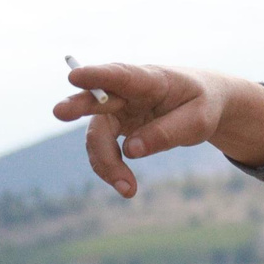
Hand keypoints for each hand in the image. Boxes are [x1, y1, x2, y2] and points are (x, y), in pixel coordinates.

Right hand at [53, 64, 263, 197]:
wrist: (204, 104)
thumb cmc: (204, 104)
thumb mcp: (200, 120)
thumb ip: (168, 132)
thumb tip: (131, 150)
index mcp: (151, 79)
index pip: (122, 74)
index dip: (98, 75)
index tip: (76, 76)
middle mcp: (128, 92)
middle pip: (97, 98)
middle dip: (77, 105)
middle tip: (59, 111)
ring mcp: (119, 109)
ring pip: (98, 133)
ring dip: (105, 162)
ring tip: (128, 189)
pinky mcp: (117, 126)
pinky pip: (105, 149)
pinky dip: (111, 168)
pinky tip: (127, 186)